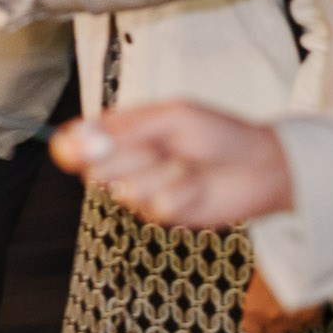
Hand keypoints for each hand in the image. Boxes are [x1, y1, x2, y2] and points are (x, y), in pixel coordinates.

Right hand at [48, 102, 294, 227]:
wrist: (261, 166)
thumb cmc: (219, 133)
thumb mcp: (172, 117)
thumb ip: (125, 129)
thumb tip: (75, 137)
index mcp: (123, 132)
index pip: (79, 141)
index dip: (73, 146)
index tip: (70, 149)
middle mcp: (127, 162)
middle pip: (93, 170)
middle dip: (127, 157)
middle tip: (159, 146)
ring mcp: (142, 190)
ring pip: (125, 190)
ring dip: (161, 174)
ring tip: (187, 164)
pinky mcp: (162, 215)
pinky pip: (155, 206)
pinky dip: (181, 193)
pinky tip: (198, 185)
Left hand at [238, 268, 324, 332]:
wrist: (294, 255)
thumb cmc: (271, 260)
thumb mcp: (258, 278)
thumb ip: (259, 298)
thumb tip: (262, 303)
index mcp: (253, 310)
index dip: (258, 332)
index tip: (261, 329)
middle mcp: (271, 319)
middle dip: (279, 326)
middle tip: (282, 312)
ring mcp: (292, 321)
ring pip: (296, 330)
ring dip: (296, 321)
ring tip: (298, 304)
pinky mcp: (312, 317)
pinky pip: (313, 323)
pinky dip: (312, 316)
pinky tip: (310, 303)